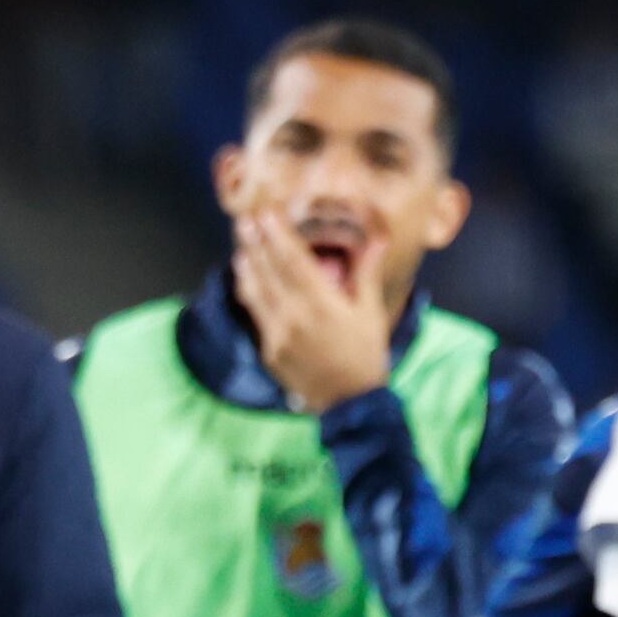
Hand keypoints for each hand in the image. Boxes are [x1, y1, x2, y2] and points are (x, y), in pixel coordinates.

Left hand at [230, 207, 395, 411]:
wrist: (350, 403)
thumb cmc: (366, 356)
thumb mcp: (371, 314)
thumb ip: (367, 273)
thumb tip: (377, 238)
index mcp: (323, 304)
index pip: (294, 260)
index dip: (278, 235)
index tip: (266, 213)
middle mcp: (295, 315)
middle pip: (270, 271)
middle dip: (256, 242)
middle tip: (244, 218)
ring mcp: (277, 333)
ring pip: (256, 290)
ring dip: (247, 263)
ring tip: (240, 241)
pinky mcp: (268, 349)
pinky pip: (255, 312)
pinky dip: (248, 289)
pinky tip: (245, 276)